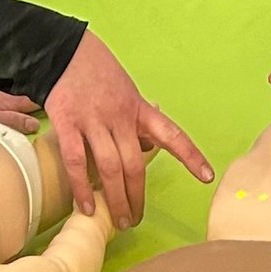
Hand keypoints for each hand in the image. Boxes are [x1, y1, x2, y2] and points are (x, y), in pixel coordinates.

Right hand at [43, 31, 212, 228]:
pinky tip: (87, 207)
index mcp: (139, 108)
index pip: (171, 134)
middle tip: (135, 220)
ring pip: (110, 168)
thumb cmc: (98, 73)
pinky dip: (82, 188)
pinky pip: (77, 161)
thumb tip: (150, 146)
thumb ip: (138, 119)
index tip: (207, 176)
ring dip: (116, 199)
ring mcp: (93, 120)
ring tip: (117, 220)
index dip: (190, 156)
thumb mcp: (127, 91)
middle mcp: (119, 116)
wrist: (63, 51)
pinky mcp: (67, 123)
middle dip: (137, 196)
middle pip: (135, 165)